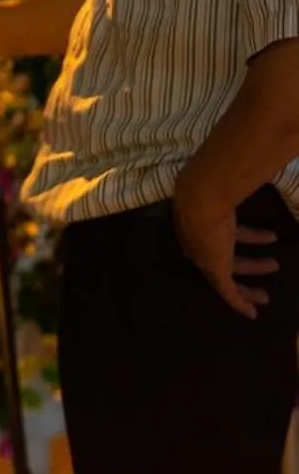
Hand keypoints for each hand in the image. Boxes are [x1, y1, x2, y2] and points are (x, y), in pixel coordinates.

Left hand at [173, 167, 278, 318]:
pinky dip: (241, 303)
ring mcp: (206, 256)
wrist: (201, 197)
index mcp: (203, 220)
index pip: (226, 233)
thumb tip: (261, 161)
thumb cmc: (217, 185)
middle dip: (251, 261)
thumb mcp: (230, 181)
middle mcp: (201, 241)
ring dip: (252, 279)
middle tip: (273, 262)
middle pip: (228, 255)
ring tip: (273, 282)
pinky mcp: (214, 271)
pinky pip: (228, 293)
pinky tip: (254, 313)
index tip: (265, 237)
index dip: (246, 237)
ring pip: (231, 275)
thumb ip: (243, 175)